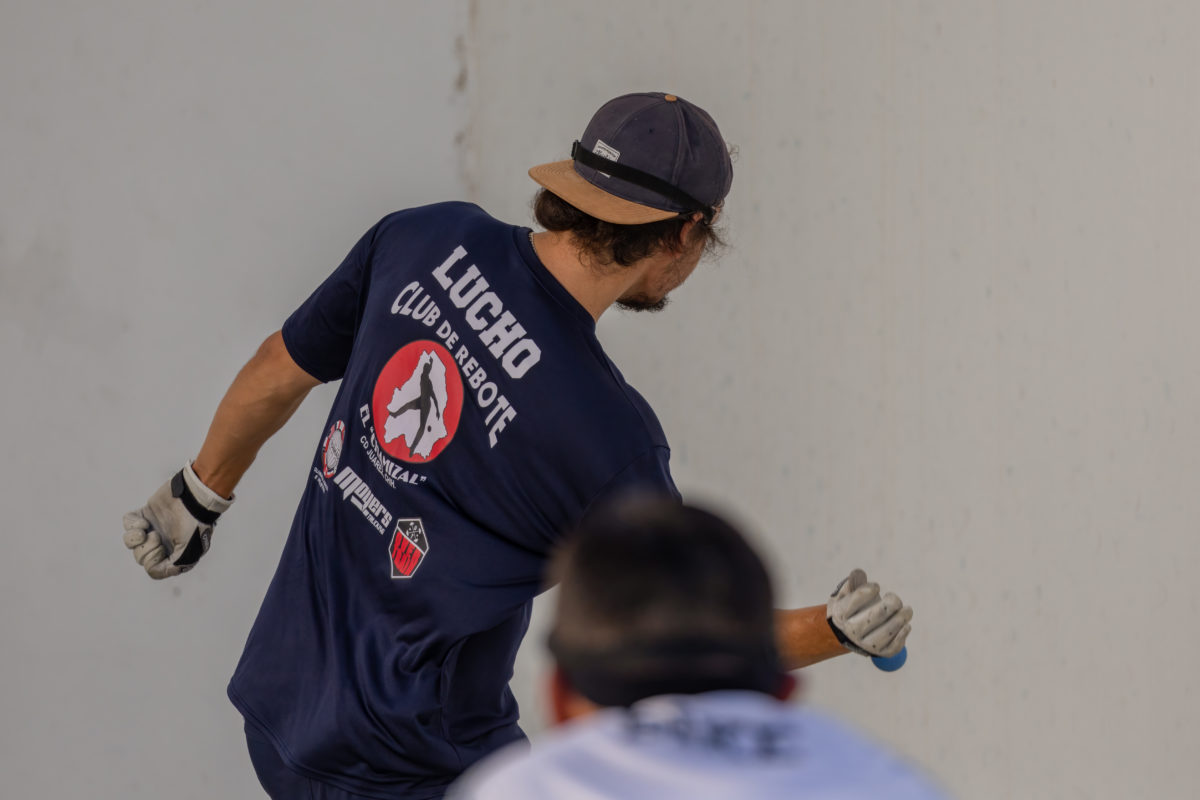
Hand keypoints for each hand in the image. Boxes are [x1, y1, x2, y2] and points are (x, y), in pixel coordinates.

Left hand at [123, 464, 232, 578]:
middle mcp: (163, 543)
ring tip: (143, 530)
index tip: (162, 548)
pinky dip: (132, 524)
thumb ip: (173, 566)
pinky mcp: (146, 515)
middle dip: (145, 549)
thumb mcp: (190, 551)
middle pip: (140, 557)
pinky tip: (143, 521)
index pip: (153, 569)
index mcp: (173, 554)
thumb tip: (154, 569)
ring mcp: (153, 529)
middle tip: (156, 536)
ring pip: (130, 542)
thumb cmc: (195, 524)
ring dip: (133, 539)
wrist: (195, 496)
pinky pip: (128, 523)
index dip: (152, 561)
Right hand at [826, 568, 911, 657]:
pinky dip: (902, 634)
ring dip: (901, 619)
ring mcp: (866, 644)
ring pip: (886, 632)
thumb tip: (859, 573)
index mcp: (841, 614)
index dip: (868, 591)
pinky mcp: (880, 653)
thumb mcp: (845, 595)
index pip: (856, 601)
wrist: (847, 634)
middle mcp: (852, 631)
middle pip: (875, 616)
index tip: (876, 587)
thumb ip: (852, 583)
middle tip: (894, 598)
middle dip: (890, 604)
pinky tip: (906, 625)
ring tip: (907, 610)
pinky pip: (894, 646)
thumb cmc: (849, 609)